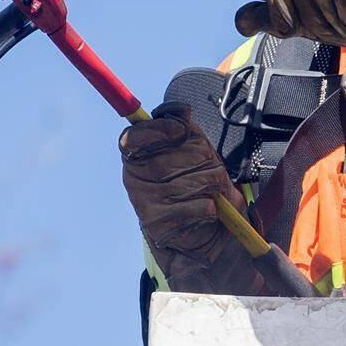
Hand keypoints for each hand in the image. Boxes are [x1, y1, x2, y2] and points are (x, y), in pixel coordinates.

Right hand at [120, 102, 259, 293]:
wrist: (211, 235)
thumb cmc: (203, 187)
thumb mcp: (201, 153)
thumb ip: (190, 131)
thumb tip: (182, 111)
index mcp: (139, 156)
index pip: (132, 138)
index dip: (156, 131)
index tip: (180, 131)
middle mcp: (134, 179)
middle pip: (165, 158)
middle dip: (199, 160)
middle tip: (211, 168)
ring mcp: (142, 203)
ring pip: (183, 183)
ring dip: (209, 185)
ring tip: (212, 191)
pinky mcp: (156, 226)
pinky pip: (190, 208)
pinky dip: (207, 208)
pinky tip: (207, 211)